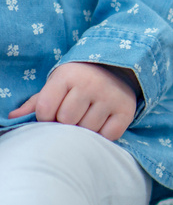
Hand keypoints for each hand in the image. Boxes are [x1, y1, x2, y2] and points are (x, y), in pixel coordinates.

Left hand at [7, 62, 138, 140]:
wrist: (116, 69)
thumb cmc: (77, 82)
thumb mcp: (56, 86)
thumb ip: (35, 103)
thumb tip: (13, 118)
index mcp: (68, 76)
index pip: (45, 110)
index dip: (46, 117)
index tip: (53, 113)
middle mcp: (91, 83)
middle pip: (66, 121)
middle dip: (66, 124)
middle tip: (72, 116)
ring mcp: (111, 96)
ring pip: (87, 130)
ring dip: (85, 130)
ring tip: (87, 118)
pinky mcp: (126, 110)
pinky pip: (108, 135)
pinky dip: (103, 135)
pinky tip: (101, 123)